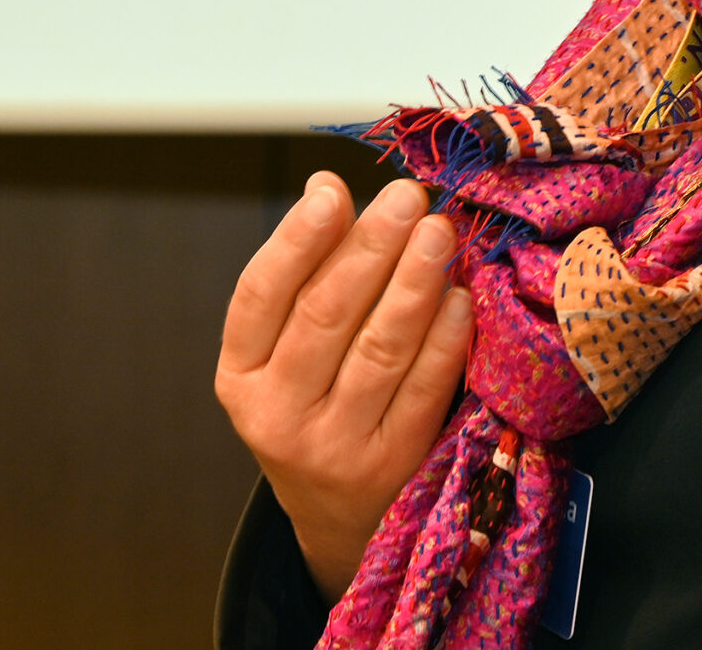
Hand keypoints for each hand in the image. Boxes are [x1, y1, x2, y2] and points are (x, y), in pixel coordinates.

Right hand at [216, 173, 474, 600]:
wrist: (340, 515)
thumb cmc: (317, 403)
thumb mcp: (288, 351)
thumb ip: (307, 272)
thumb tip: (326, 185)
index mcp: (240, 374)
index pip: (259, 296)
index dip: (296, 239)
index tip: (332, 191)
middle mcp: (276, 412)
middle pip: (325, 315)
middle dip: (371, 247)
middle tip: (408, 197)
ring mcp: (332, 445)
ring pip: (379, 348)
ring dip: (415, 282)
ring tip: (440, 233)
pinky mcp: (389, 465)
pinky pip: (422, 389)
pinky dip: (444, 338)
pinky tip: (462, 297)